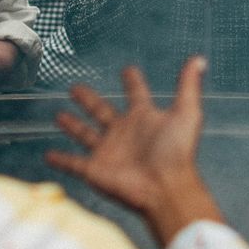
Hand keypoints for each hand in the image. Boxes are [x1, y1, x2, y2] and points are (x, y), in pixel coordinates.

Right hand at [46, 59, 222, 247]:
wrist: (166, 188)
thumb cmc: (178, 153)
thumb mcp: (186, 113)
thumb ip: (188, 85)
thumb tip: (199, 59)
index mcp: (144, 118)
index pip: (136, 94)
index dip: (133, 82)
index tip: (128, 70)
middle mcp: (124, 133)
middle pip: (102, 111)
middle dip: (89, 100)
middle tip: (75, 87)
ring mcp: (108, 152)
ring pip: (85, 134)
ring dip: (72, 125)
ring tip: (59, 115)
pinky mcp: (95, 170)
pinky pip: (73, 163)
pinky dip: (60, 160)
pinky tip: (48, 155)